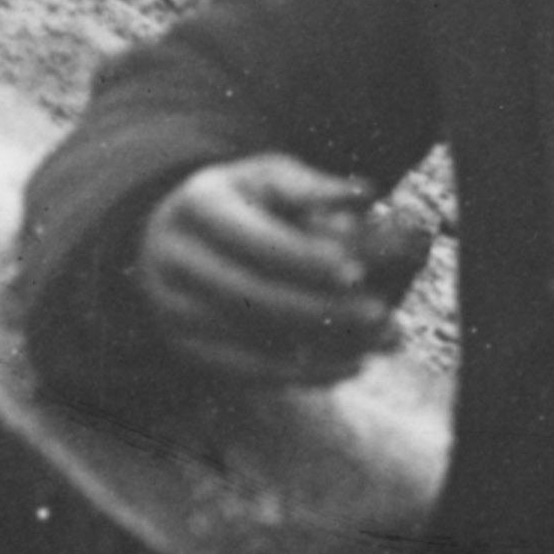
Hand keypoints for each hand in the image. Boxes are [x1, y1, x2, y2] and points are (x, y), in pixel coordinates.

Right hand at [133, 152, 426, 387]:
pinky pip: (248, 374)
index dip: (306, 260)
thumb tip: (364, 195)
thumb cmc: (245, 201)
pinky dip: (304, 374)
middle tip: (381, 314)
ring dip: (322, 349)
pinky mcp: (186, 350)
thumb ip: (314, 188)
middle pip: (251, 296)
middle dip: (321, 309)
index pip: (255, 241)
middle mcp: (174, 259)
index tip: (357, 272)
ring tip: (380, 343)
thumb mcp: (272, 178)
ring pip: (251, 343)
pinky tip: (352, 365)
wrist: (180, 237)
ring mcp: (173, 310)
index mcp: (198, 204)